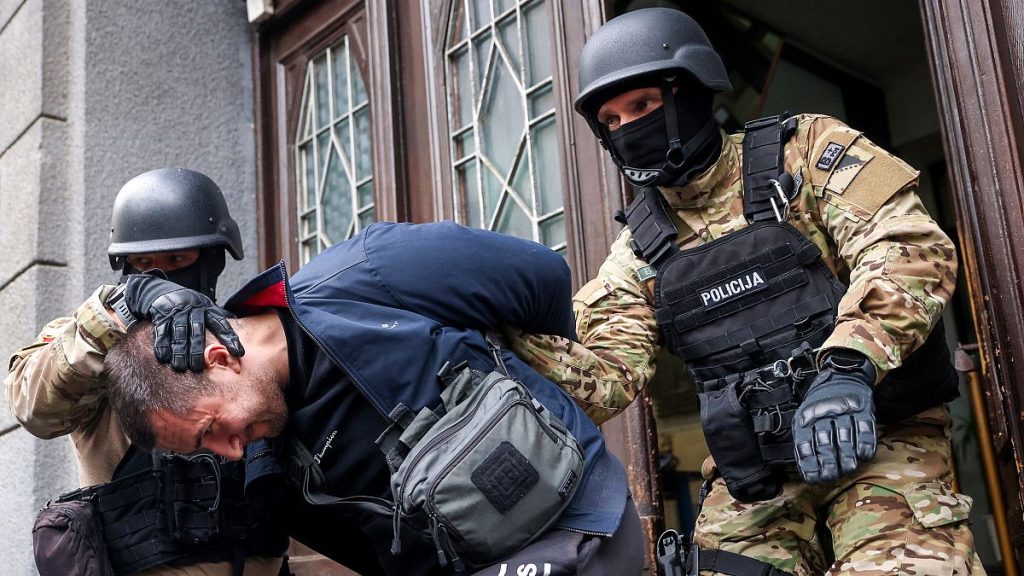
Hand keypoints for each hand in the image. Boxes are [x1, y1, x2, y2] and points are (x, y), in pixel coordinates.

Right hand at [121, 274, 243, 371]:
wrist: (165, 291)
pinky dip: (162, 345)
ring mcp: (177, 312)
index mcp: (209, 310)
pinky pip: (162, 331)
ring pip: (179, 333)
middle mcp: (194, 310)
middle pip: (197, 331)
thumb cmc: (192, 307)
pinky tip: (164, 357)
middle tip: (197, 368)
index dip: (230, 339)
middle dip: (197, 351)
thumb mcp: (208, 309)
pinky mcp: (162, 316)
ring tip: (180, 367)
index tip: (238, 353)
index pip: (222, 325)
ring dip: (179, 351)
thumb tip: (237, 339)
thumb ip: (220, 322)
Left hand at [793, 349, 876, 483]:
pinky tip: (864, 455)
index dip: (809, 463)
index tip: (815, 479)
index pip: (804, 443)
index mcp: (805, 418)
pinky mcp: (862, 408)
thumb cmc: (821, 408)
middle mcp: (822, 413)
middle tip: (832, 476)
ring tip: (848, 468)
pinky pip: (864, 428)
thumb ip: (806, 443)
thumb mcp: (806, 419)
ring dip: (847, 455)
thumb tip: (808, 473)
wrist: (842, 379)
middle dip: (828, 462)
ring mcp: (843, 410)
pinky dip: (865, 443)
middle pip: (824, 441)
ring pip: (844, 436)